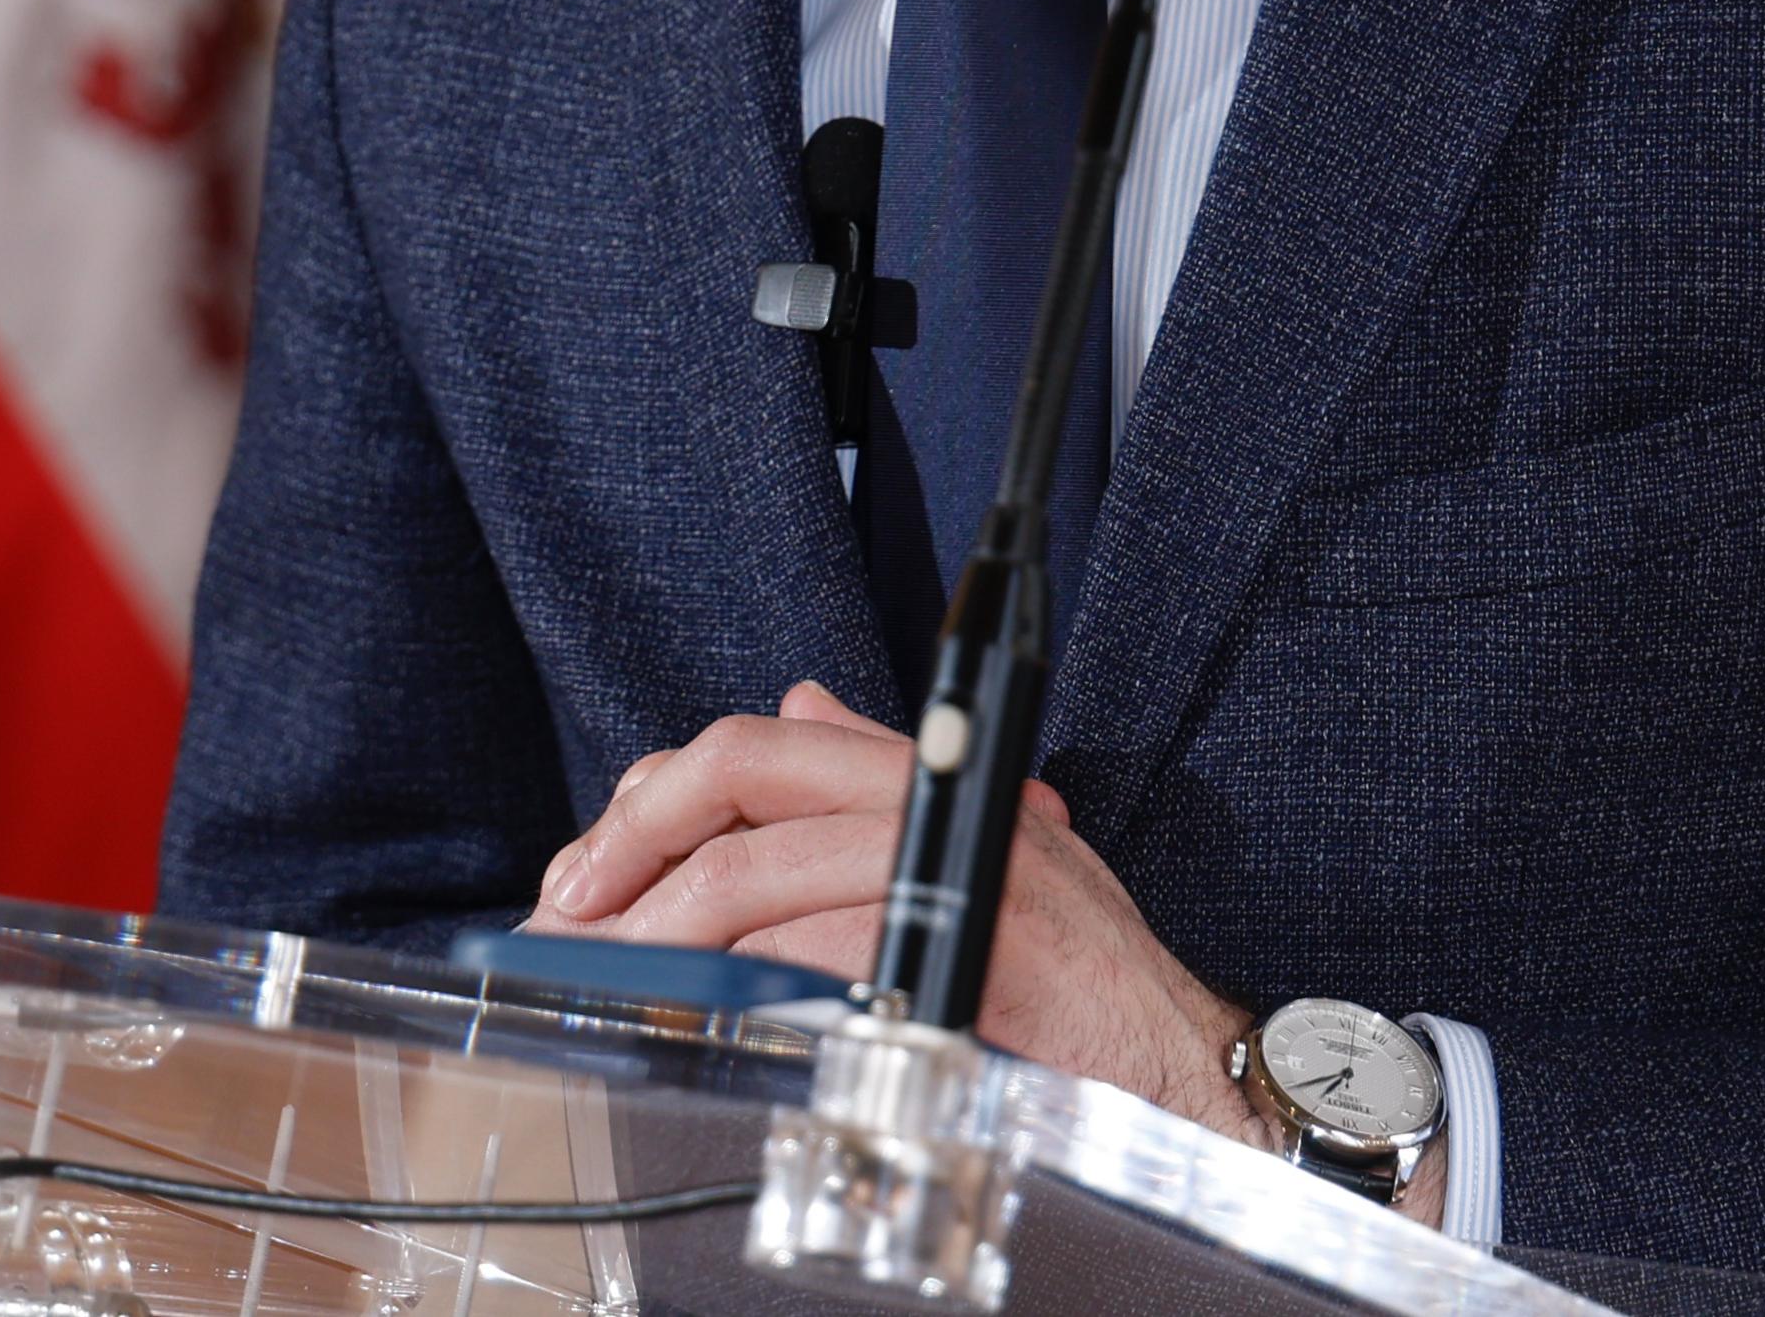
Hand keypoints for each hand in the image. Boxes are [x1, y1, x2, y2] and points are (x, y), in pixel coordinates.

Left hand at [528, 683, 1264, 1154]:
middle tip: (572, 920)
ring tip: (614, 973)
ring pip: (767, 870)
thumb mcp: (981, 852)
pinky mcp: (979, 950)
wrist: (1192, 1066)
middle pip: (742, 780)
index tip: (590, 866)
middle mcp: (941, 799)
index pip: (754, 743)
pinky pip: (831, 950)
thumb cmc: (1083, 979)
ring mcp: (962, 869)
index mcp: (927, 772)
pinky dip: (753, 979)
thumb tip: (796, 699)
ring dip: (668, 927)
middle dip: (634, 847)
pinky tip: (709, 1011)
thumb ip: (880, 780)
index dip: (653, 796)